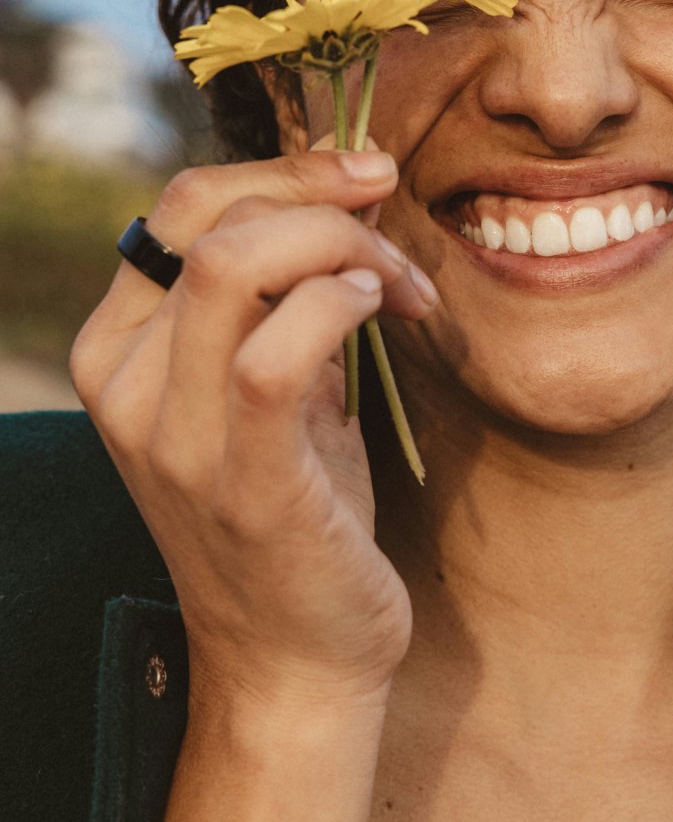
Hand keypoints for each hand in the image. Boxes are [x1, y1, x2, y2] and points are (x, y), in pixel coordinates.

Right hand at [70, 139, 433, 707]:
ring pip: (231, 268)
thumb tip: (347, 204)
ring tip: (399, 286)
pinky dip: (338, 307)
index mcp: (124, 350)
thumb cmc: (300, 511)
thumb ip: (288, 303)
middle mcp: (126, 386)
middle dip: (320, 196)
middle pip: (210, 221)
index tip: (365, 172)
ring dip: (341, 249)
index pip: (183, 205)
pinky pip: (275, 354)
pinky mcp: (241, 483)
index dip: (282, 167)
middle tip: (393, 215)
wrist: (299, 655)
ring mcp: (175, 438)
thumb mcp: (280, 391)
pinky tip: (381, 312)